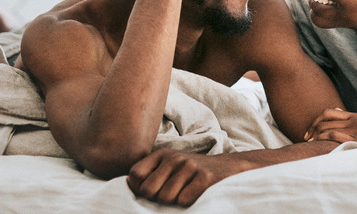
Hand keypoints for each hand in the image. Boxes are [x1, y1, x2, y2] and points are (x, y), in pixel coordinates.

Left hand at [127, 148, 246, 205]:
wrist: (229, 167)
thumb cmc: (192, 172)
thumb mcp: (170, 166)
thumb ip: (149, 173)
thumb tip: (128, 182)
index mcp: (163, 154)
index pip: (135, 175)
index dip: (139, 188)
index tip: (152, 192)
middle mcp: (175, 157)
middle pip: (148, 190)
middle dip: (157, 198)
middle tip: (171, 193)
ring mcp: (190, 166)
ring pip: (165, 198)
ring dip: (174, 201)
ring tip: (185, 192)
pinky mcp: (205, 177)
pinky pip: (184, 200)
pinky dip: (188, 203)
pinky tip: (196, 193)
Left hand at [304, 108, 356, 145]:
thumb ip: (353, 118)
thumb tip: (338, 111)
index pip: (330, 112)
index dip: (317, 120)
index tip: (310, 129)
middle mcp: (355, 120)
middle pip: (326, 120)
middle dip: (312, 129)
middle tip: (305, 138)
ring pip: (328, 128)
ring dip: (315, 135)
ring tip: (309, 143)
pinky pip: (336, 137)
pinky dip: (324, 140)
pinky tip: (319, 145)